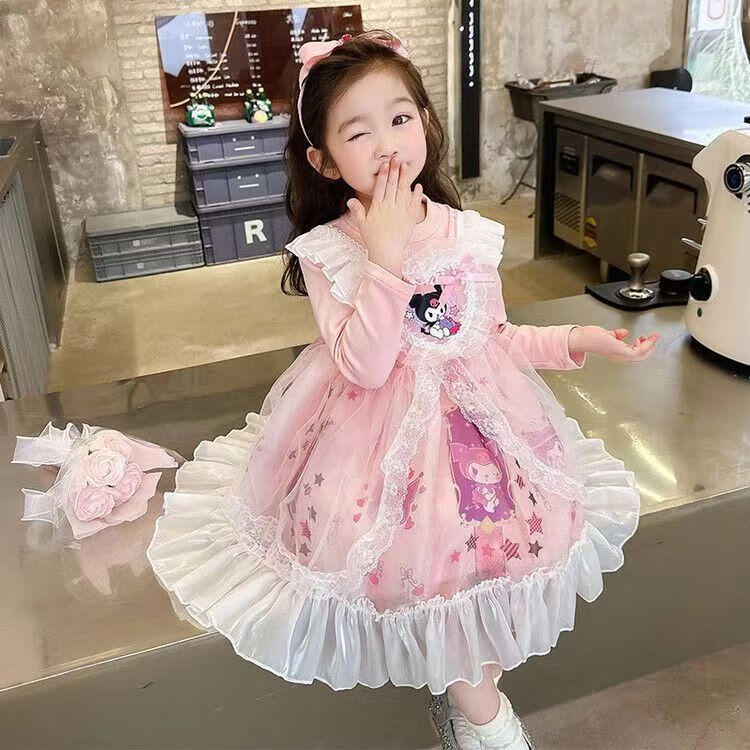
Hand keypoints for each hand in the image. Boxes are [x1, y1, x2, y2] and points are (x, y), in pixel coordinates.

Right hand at [345, 155, 423, 277]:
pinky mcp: (410, 218)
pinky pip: (414, 203)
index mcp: (377, 207)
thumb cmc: (373, 240)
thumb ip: (357, 211)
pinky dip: (416, 194)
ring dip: (405, 178)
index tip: (385, 164)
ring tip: (406, 166)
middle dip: (395, 170)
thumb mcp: (362, 225)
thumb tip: (350, 200)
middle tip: (397, 158)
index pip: (380, 187)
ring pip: (403, 191)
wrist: (386, 254)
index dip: (383, 174)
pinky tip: (417, 185)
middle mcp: (389, 207)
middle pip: (392, 185)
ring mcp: (400, 212)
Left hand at [568, 326, 659, 361]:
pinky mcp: (619, 351)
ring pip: (641, 355)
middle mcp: (619, 355)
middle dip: (650, 346)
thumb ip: (616, 335)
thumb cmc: (588, 337)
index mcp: (617, 351)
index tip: (648, 338)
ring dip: (649, 345)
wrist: (580, 339)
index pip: (635, 352)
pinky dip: (645, 345)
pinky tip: (646, 338)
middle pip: (641, 356)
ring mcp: (619, 354)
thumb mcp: (607, 335)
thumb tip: (623, 333)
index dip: (644, 346)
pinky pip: (637, 352)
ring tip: (652, 337)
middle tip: (654, 337)